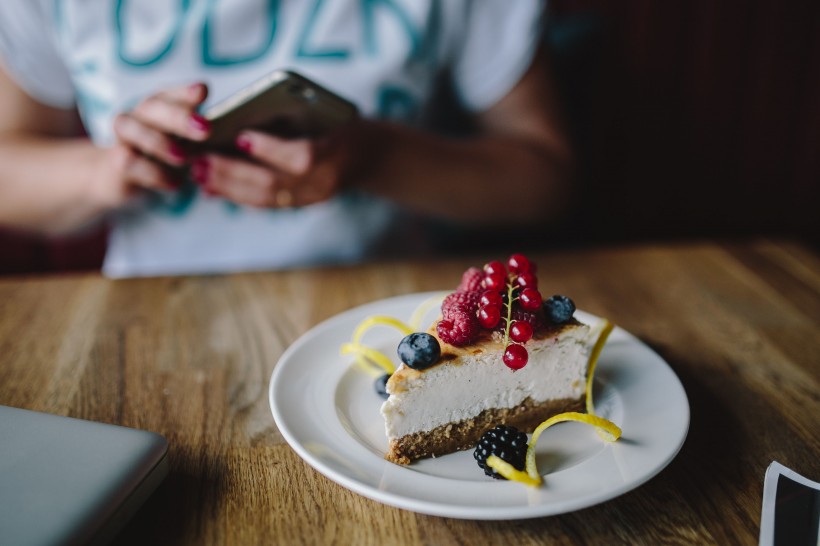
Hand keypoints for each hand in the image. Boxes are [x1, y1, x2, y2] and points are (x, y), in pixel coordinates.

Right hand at [94, 82, 210, 206]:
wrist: (120, 177)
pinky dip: (153, 172)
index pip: (169, 93)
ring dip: (159, 142)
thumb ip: (203, 135)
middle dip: (178, 116)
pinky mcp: (116, 162)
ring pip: (131, 129)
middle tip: (206, 128)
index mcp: (159, 106)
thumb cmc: (164, 156)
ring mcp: (124, 138)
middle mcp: (138, 115)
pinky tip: (175, 183)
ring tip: (184, 157)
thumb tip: (240, 136)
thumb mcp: (187, 144)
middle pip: (152, 107)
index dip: (184, 92)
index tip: (204, 91)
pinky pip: (128, 162)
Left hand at [190, 126, 358, 207]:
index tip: (240, 137)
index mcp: (333, 153)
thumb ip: (289, 118)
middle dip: (233, 173)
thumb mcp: (323, 113)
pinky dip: (238, 195)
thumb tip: (241, 124)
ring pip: (266, 198)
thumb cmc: (340, 123)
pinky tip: (214, 187)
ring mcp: (312, 197)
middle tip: (202, 161)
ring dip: (229, 188)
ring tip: (201, 175)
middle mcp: (323, 182)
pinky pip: (266, 203)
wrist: (371, 155)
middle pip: (274, 183)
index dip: (269, 150)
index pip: (301, 157)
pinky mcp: (302, 204)